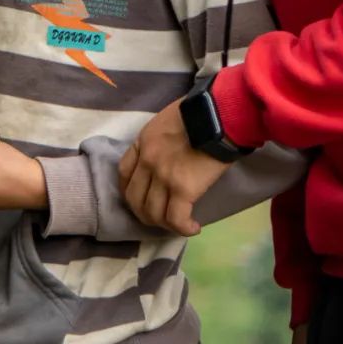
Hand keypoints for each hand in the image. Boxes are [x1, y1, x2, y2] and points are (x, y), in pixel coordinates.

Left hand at [118, 99, 229, 235]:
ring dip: (165, 225)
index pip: (124, 173)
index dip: (130, 191)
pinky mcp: (182, 189)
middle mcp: (147, 161)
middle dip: (145, 214)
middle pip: (134, 199)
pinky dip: (183, 229)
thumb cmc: (199, 114)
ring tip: (180, 225)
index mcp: (143, 142)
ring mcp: (162, 176)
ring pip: (153, 213)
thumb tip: (167, 159)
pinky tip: (193, 228)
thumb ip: (159, 142)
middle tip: (162, 218)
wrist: (218, 114)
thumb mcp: (166, 122)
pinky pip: (176, 219)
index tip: (142, 199)